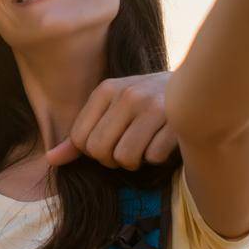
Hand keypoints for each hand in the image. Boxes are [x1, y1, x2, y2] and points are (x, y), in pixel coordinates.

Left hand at [46, 72, 175, 168]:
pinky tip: (165, 141)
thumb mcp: (111, 110)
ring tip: (146, 145)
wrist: (198, 86)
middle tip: (128, 149)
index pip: (79, 139)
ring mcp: (154, 106)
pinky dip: (158, 157)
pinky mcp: (177, 121)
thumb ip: (81, 135)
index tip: (110, 142)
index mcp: (107, 89)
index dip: (92, 151)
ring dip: (135, 162)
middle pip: (99, 150)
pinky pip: (154, 157)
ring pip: (125, 158)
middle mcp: (128, 95)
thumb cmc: (146, 103)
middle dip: (112, 160)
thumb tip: (50, 160)